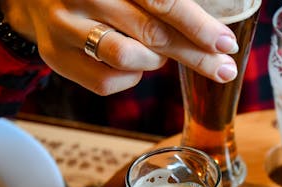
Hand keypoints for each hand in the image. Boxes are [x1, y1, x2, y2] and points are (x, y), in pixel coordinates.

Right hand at [1, 0, 239, 94]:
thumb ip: (166, 2)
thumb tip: (215, 33)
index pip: (164, 1)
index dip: (198, 25)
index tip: (226, 44)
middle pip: (152, 33)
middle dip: (196, 55)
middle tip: (225, 69)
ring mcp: (64, 25)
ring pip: (128, 58)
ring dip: (155, 61)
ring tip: (158, 52)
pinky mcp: (55, 56)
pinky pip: (107, 82)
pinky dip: (130, 77)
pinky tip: (130, 62)